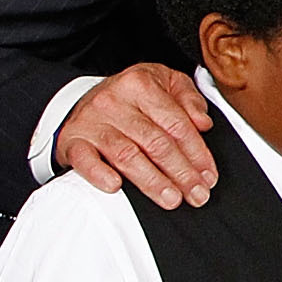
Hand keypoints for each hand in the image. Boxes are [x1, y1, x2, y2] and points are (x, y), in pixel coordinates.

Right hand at [55, 63, 214, 207]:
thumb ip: (189, 99)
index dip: (197, 153)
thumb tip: (203, 123)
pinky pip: (84, 159)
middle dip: (181, 173)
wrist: (82, 97)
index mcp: (141, 84)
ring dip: (152, 181)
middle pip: (155, 142)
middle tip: (197, 195)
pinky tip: (115, 187)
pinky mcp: (72, 140)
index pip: (176, 124)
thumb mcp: (166, 82)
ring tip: (172, 199)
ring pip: (127, 154)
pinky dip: (98, 174)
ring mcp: (91, 121)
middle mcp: (114, 101)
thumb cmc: (132, 96)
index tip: (209, 176)